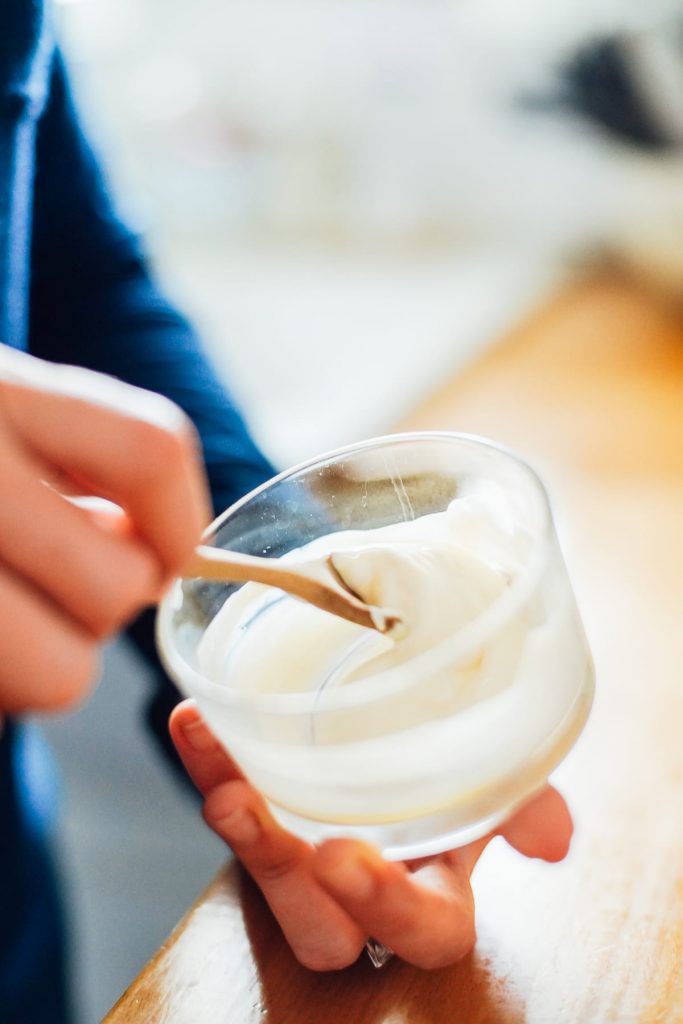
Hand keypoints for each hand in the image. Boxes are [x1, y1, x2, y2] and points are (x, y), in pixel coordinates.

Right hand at [0, 347, 210, 715]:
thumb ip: (66, 447)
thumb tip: (153, 554)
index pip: (149, 450)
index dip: (181, 517)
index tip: (169, 550)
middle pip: (112, 584)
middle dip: (103, 601)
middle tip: (55, 581)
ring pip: (59, 674)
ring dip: (48, 660)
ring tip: (5, 614)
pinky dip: (0, 684)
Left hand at [170, 699, 572, 970]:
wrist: (401, 710)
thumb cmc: (457, 756)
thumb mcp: (495, 773)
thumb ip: (525, 802)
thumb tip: (555, 843)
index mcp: (433, 883)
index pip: (426, 930)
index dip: (387, 909)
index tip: (345, 853)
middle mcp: (364, 886)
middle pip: (324, 930)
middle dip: (288, 885)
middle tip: (254, 816)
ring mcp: (306, 853)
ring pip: (265, 881)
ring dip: (238, 831)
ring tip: (220, 778)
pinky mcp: (262, 813)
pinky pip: (228, 799)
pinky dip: (209, 763)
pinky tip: (194, 721)